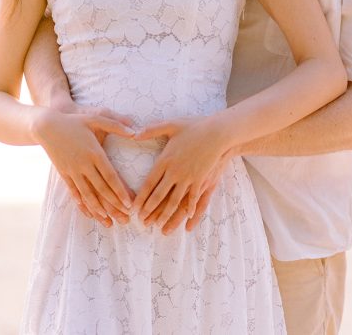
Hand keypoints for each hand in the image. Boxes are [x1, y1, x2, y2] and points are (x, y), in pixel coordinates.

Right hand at [33, 104, 135, 226]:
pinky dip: (81, 203)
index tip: (129, 203)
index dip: (120, 191)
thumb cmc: (75, 121)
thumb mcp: (96, 118)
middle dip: (113, 205)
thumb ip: (116, 125)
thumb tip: (135, 131)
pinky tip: (88, 212)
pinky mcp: (64, 173)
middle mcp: (83, 164)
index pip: (110, 176)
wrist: (46, 126)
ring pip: (87, 194)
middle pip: (101, 189)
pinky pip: (73, 192)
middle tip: (125, 218)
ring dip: (98, 209)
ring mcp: (72, 170)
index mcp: (94, 153)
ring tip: (108, 222)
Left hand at [132, 117, 232, 232]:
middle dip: (150, 210)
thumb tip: (133, 133)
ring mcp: (189, 177)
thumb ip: (151, 130)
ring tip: (159, 226)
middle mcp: (175, 171)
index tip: (134, 208)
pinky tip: (187, 218)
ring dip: (166, 214)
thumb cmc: (194, 127)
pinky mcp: (202, 180)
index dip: (141, 197)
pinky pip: (194, 198)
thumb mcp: (170, 125)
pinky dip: (190, 209)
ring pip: (175, 200)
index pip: (149, 183)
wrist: (218, 132)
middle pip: (159, 195)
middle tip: (142, 222)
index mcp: (165, 159)